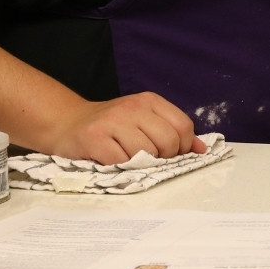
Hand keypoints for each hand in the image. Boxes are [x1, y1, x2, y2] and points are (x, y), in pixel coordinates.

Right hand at [54, 92, 205, 164]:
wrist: (67, 123)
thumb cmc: (111, 126)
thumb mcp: (144, 120)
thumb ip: (172, 130)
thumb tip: (201, 150)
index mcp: (149, 101)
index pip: (183, 126)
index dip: (183, 146)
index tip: (172, 154)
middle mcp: (132, 107)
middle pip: (167, 141)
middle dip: (164, 157)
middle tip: (149, 159)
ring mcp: (112, 122)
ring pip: (145, 153)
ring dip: (140, 164)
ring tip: (128, 158)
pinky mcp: (94, 138)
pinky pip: (121, 162)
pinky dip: (121, 168)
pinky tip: (113, 161)